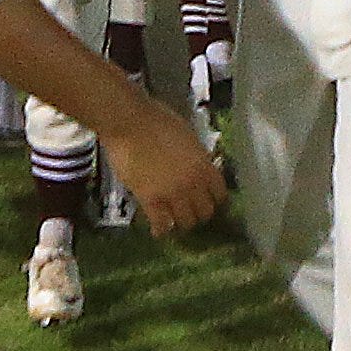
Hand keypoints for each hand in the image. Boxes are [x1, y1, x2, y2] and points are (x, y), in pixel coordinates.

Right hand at [97, 98, 226, 234]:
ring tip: (174, 220)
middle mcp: (193, 184)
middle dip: (199, 214)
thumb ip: (196, 155)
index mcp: (204, 165)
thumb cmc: (157, 120)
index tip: (210, 201)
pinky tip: (158, 231)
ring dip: (181, 222)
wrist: (129, 122)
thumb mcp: (188, 135)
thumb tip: (199, 165)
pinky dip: (161, 230)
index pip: (220, 194)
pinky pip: (160, 224)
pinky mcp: (150, 200)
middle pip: (205, 212)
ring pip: (186, 222)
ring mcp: (172, 194)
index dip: (215, 200)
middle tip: (190, 211)